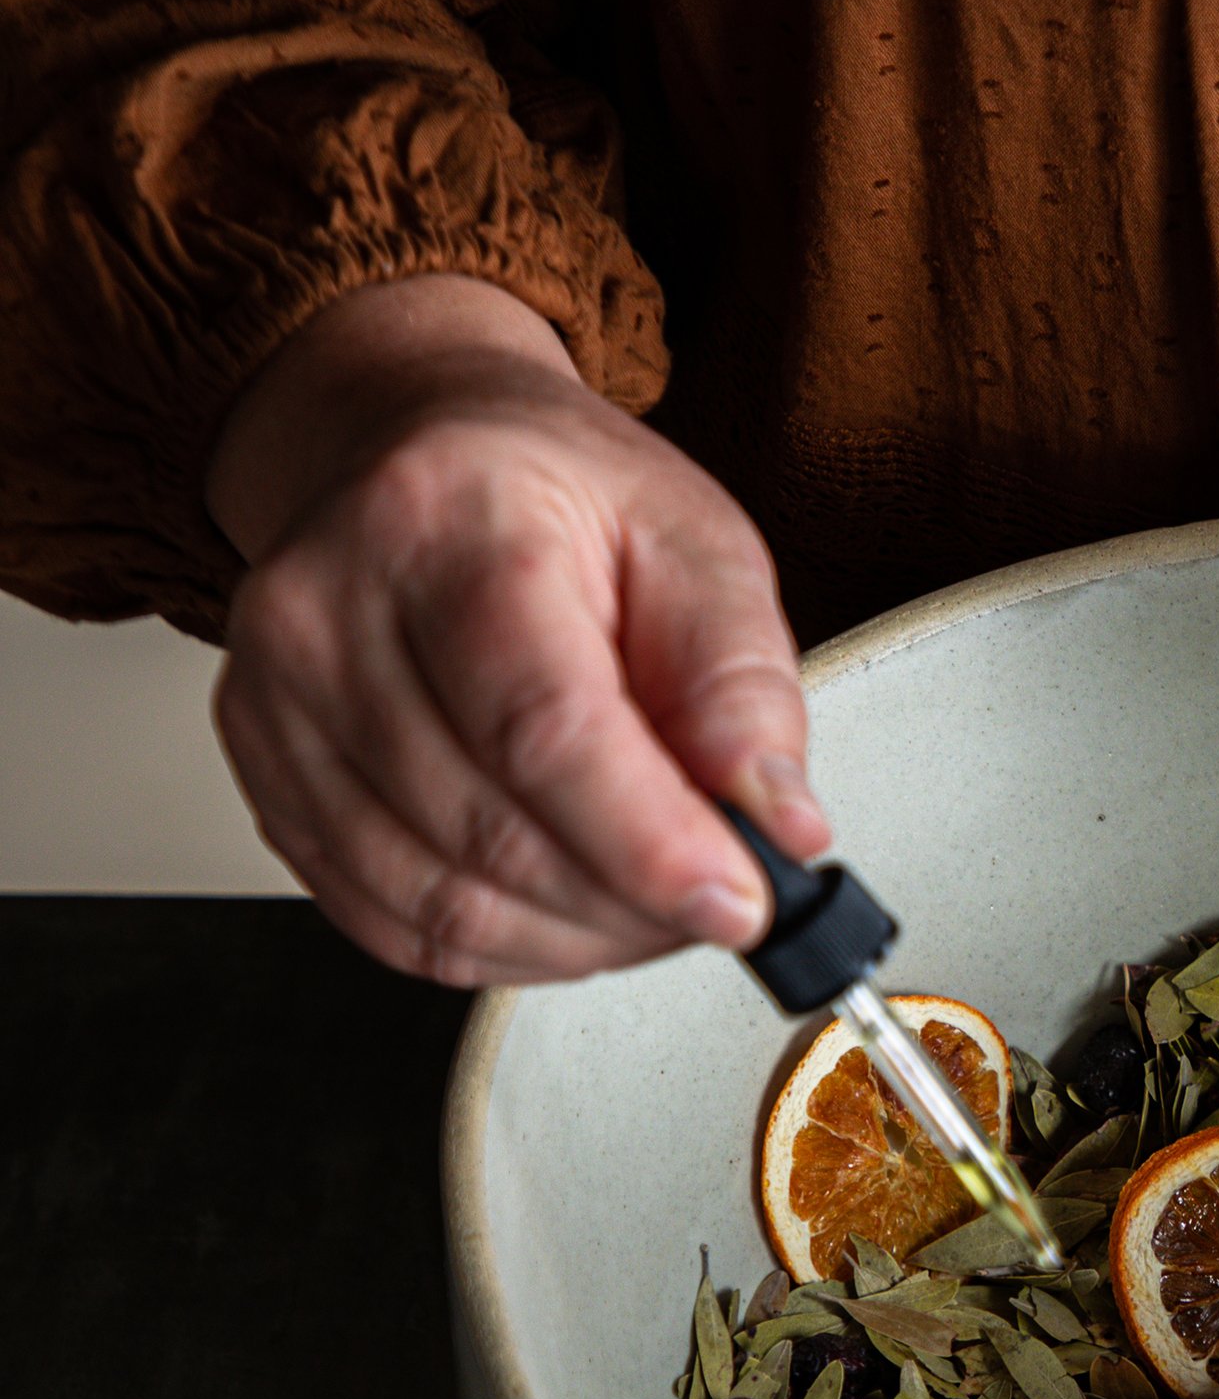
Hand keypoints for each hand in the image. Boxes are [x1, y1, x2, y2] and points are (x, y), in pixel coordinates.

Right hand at [208, 276, 823, 984]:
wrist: (420, 455)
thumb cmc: (554, 495)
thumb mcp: (692, 540)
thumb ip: (742, 684)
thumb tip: (776, 821)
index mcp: (445, 525)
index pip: (542, 729)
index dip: (649, 844)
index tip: (739, 899)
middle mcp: (327, 610)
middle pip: (487, 833)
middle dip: (628, 904)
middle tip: (717, 895)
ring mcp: (274, 699)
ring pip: (435, 900)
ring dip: (570, 937)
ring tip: (647, 896)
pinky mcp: (262, 771)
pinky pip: (386, 920)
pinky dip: (497, 943)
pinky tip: (562, 905)